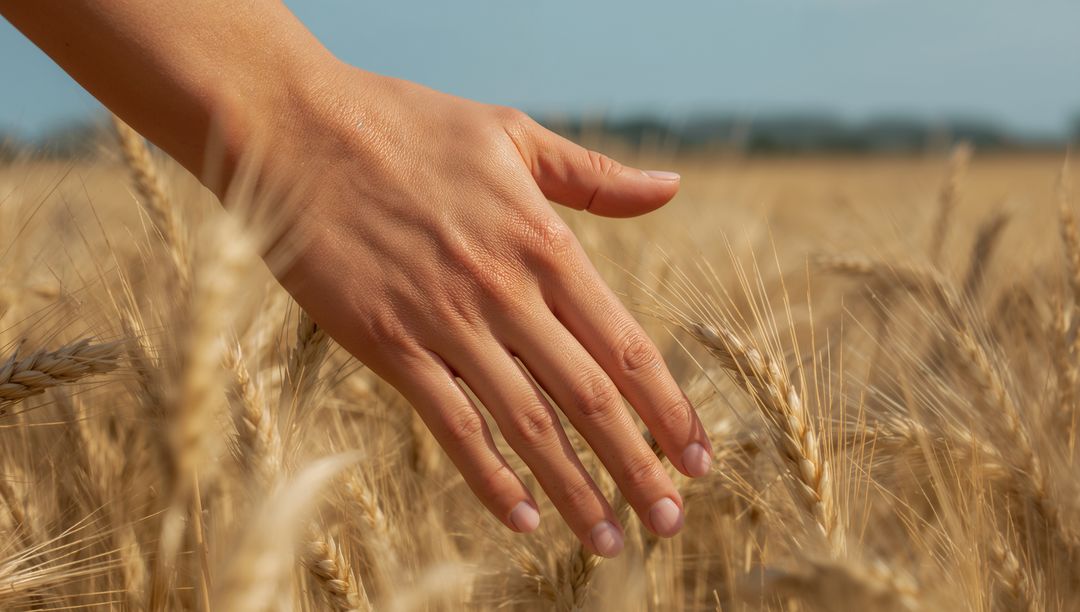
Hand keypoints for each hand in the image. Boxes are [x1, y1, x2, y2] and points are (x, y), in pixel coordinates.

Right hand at [251, 63, 712, 557]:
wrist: (298, 128)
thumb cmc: (407, 125)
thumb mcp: (514, 134)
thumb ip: (595, 176)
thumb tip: (672, 188)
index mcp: (543, 242)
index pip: (624, 344)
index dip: (668, 407)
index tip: (699, 455)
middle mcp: (505, 291)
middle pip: (588, 397)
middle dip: (638, 465)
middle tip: (671, 520)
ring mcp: (445, 321)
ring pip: (527, 423)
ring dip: (574, 488)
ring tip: (610, 540)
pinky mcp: (387, 343)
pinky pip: (449, 423)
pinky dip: (488, 477)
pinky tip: (520, 519)